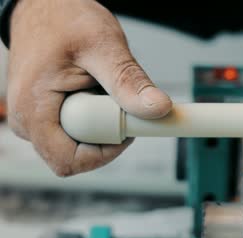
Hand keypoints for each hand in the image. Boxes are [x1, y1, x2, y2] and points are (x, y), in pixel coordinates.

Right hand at [7, 0, 171, 175]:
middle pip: (76, 155)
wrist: (47, 5)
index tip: (127, 123)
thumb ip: (129, 81)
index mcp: (33, 111)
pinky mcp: (46, 117)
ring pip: (79, 145)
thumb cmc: (65, 19)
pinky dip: (95, 116)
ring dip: (101, 122)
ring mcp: (35, 121)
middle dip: (105, 132)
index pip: (71, 161)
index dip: (107, 150)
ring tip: (99, 87)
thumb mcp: (103, 46)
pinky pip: (78, 131)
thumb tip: (158, 109)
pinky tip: (94, 90)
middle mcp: (27, 122)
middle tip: (113, 97)